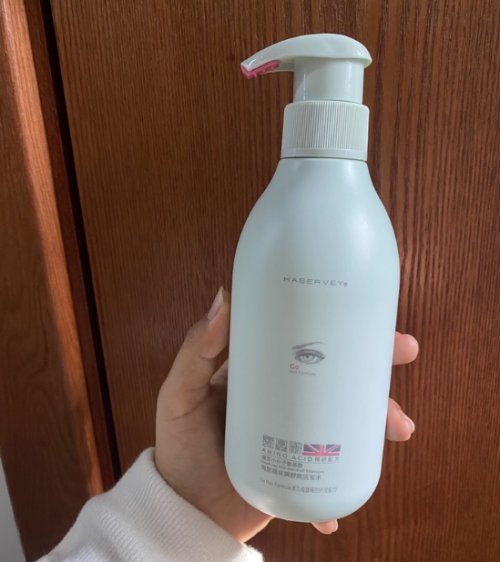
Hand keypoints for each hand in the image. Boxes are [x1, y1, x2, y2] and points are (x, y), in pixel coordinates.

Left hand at [155, 287, 417, 541]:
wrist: (186, 512)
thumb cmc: (179, 447)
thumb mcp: (180, 394)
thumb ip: (196, 351)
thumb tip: (225, 296)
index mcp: (261, 369)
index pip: (304, 334)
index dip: (338, 321)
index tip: (370, 311)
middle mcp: (285, 395)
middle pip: (337, 371)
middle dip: (373, 362)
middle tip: (403, 354)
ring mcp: (298, 431)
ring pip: (347, 415)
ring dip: (376, 418)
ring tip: (398, 427)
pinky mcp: (304, 467)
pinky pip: (335, 467)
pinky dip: (348, 478)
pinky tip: (348, 496)